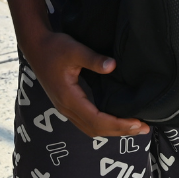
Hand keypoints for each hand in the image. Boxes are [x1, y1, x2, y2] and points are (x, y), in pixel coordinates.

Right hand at [23, 30, 148, 137]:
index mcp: (69, 98)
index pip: (97, 120)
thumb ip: (93, 59)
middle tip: (143, 128)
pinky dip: (103, 125)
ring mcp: (65, 108)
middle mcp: (66, 108)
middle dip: (120, 131)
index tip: (137, 123)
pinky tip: (115, 120)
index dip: (118, 125)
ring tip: (133, 128)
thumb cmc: (54, 47)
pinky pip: (86, 122)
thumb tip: (113, 66)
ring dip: (112, 130)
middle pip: (95, 129)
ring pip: (90, 129)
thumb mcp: (75, 49)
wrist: (35, 46)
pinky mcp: (66, 104)